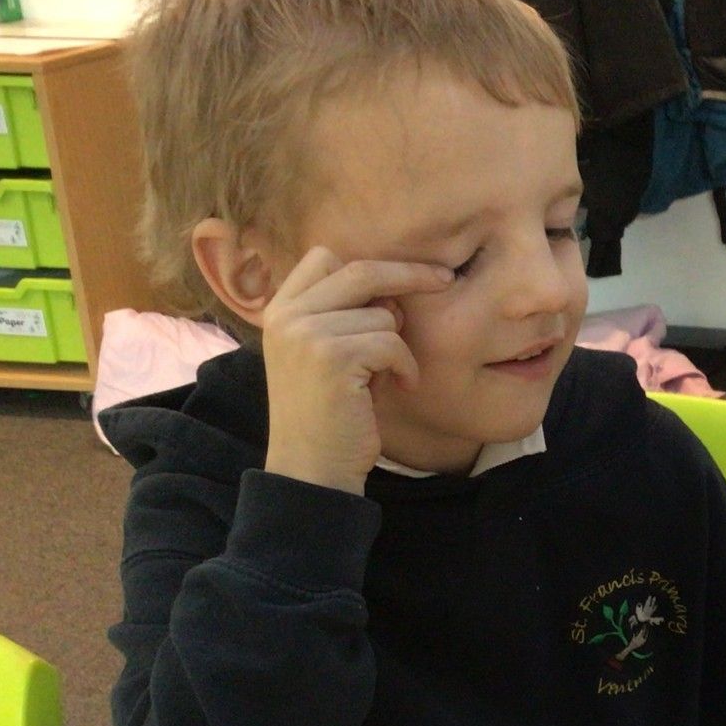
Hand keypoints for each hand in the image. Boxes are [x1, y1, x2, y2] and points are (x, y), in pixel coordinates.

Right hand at [259, 247, 454, 493]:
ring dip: (399, 347)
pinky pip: (391, 343)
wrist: (313, 467)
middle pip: (359, 271)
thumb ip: (345, 317)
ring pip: (382, 315)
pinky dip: (406, 366)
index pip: (325, 258)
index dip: (372, 264)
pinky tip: (400, 388)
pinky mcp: (332, 357)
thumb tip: (395, 291)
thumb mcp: (328, 356)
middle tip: (445, 280)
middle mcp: (287, 315)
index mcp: (280, 310)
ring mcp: (306, 334)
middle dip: (409, 274)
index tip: (413, 271)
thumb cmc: (331, 415)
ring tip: (388, 377)